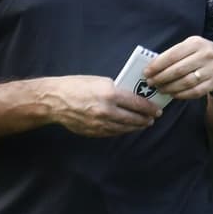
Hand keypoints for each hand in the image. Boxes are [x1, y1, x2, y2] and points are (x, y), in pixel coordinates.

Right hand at [46, 75, 161, 136]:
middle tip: (153, 118)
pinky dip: (122, 130)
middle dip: (145, 119)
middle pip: (133, 118)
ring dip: (136, 126)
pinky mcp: (93, 131)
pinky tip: (127, 128)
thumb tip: (132, 97)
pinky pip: (113, 132)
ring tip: (143, 124)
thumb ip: (117, 89)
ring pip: (124, 128)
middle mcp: (107, 110)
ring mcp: (100, 123)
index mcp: (110, 94)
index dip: (150, 108)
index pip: (137, 103)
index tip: (157, 109)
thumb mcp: (100, 81)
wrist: (54, 101)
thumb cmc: (76, 85)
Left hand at [144, 36, 212, 98]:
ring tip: (160, 89)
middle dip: (161, 78)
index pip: (173, 55)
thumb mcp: (190, 46)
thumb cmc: (201, 54)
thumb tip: (153, 67)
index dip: (157, 65)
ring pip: (186, 82)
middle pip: (178, 70)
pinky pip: (195, 91)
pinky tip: (173, 94)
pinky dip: (181, 94)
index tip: (146, 72)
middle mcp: (206, 55)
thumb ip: (174, 54)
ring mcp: (212, 69)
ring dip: (170, 87)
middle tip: (150, 83)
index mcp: (196, 43)